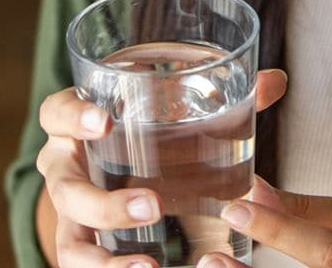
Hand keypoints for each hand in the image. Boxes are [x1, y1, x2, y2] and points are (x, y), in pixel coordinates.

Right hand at [35, 69, 288, 266]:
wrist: (121, 166)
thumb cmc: (149, 128)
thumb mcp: (175, 109)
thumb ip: (224, 95)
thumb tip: (274, 81)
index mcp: (77, 125)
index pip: (56, 113)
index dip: (73, 115)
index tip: (105, 121)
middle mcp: (66, 169)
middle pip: (65, 189)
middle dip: (103, 203)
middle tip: (152, 206)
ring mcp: (71, 214)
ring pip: (70, 241)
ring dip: (103, 260)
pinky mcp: (85, 245)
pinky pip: (86, 266)